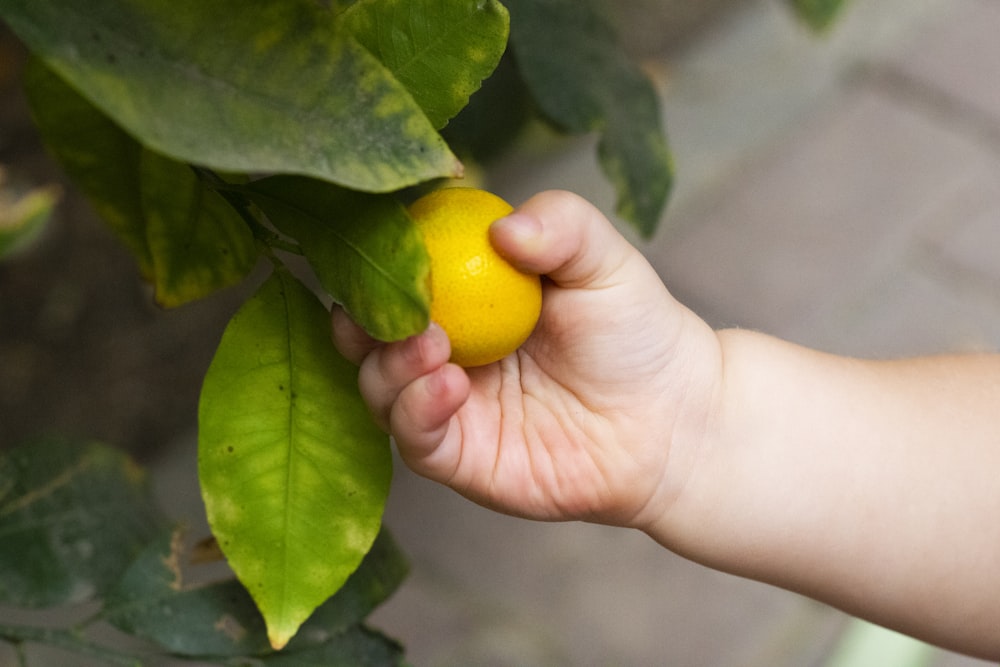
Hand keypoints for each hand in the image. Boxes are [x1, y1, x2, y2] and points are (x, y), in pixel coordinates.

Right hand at [332, 191, 722, 527]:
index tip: (381, 246)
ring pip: (380, 387)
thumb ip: (562, 225)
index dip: (379, 261)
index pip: (401, 275)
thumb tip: (504, 228)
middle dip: (363, 318)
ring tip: (432, 343)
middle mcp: (445, 350)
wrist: (673, 417)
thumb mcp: (603, 260)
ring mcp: (447, 406)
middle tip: (386, 304)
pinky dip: (416, 410)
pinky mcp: (460, 458)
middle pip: (371, 333)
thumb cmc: (635, 332)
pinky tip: (448, 385)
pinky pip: (415, 438)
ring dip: (390, 364)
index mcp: (466, 297)